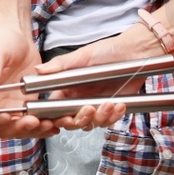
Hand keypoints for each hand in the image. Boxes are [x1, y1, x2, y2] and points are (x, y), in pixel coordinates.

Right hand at [0, 25, 57, 139]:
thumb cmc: (2, 42)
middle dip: (15, 129)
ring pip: (17, 130)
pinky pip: (32, 123)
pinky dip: (42, 127)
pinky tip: (53, 124)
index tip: (5, 116)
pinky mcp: (26, 106)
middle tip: (31, 121)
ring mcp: (10, 107)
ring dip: (31, 131)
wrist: (19, 39)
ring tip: (47, 124)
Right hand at [31, 23, 164, 130]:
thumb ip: (61, 65)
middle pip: (72, 120)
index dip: (56, 116)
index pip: (55, 107)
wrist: (135, 51)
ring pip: (91, 124)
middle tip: (88, 109)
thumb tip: (38, 70)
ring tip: (109, 103)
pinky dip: (113, 116)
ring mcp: (95, 105)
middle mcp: (79, 98)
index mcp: (68, 87)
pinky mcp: (111, 109)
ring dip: (100, 117)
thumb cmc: (108, 50)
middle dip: (80, 119)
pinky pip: (108, 121)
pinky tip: (118, 105)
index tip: (61, 117)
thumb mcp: (83, 55)